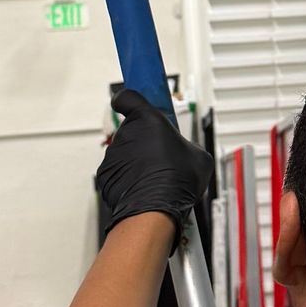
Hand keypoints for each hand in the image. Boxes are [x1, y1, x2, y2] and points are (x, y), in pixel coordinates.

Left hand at [93, 85, 214, 238]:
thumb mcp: (199, 157)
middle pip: (133, 130)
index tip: (135, 101)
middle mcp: (127, 133)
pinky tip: (145, 188)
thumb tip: (187, 152)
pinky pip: (118, 172)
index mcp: (148, 119)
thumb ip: (187, 146)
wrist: (154, 210)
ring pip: (126, 153)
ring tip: (156, 177)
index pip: (128, 96)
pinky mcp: (106, 174)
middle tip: (163, 155)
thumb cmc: (176, 181)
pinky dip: (128, 178)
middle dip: (145, 140)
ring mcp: (114, 154)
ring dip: (137, 161)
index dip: (131, 99)